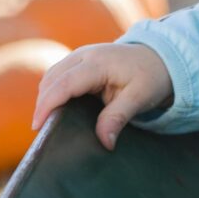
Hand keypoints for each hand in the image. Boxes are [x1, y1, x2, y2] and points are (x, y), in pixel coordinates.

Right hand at [31, 43, 172, 149]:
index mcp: (99, 63)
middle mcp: (85, 55)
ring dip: (45, 97)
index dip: (48, 105)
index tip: (38, 127)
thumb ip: (118, 118)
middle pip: (51, 79)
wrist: (160, 57)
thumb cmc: (151, 76)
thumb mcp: (140, 97)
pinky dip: (52, 91)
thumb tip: (105, 142)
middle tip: (41, 132)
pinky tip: (56, 110)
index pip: (64, 84)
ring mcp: (80, 55)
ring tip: (47, 123)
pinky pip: (57, 75)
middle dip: (42, 104)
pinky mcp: (79, 60)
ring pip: (51, 76)